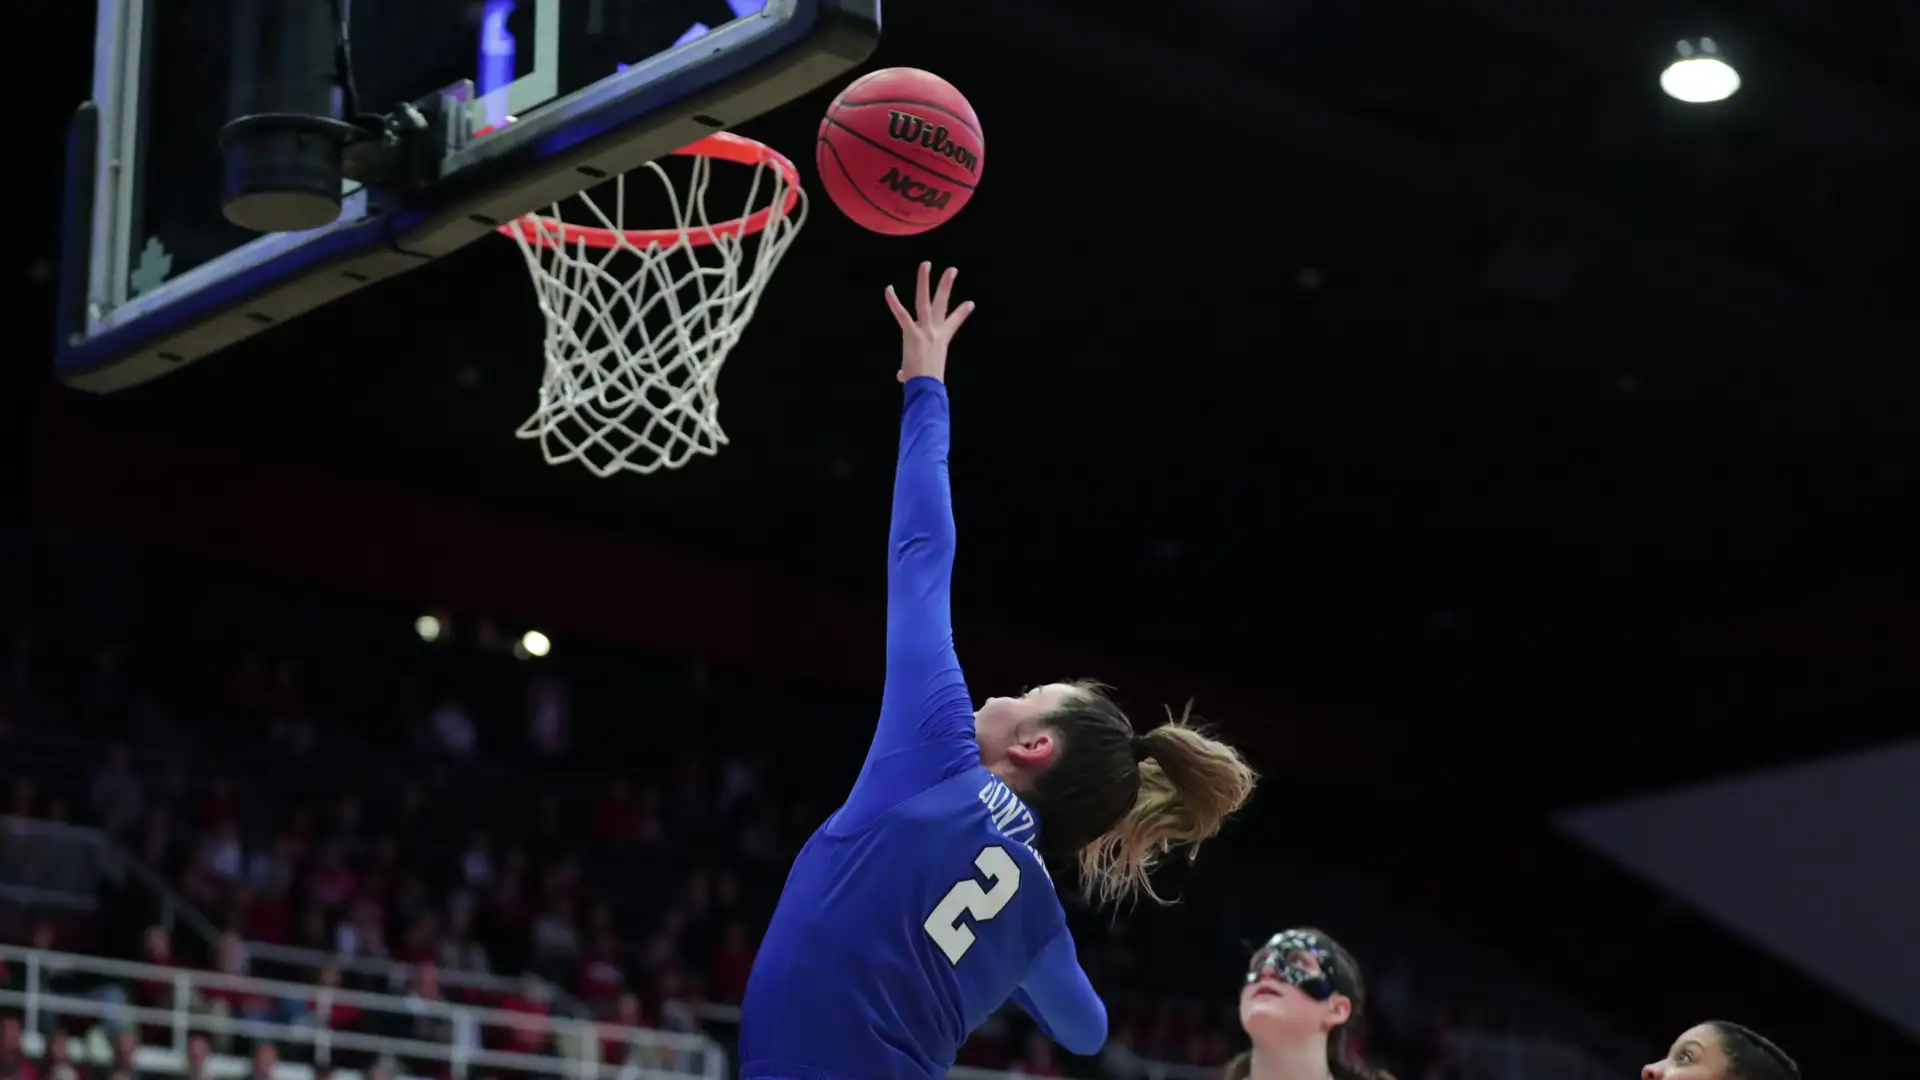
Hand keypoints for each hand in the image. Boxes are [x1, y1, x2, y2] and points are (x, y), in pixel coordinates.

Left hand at [885, 262, 974, 383]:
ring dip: (925, 281)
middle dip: (946, 285)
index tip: (970, 303)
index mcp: (941, 340)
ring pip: (925, 301)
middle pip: (941, 304)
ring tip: (926, 264)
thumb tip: (901, 376)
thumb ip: (908, 372)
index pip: (954, 322)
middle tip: (952, 269)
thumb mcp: (918, 374)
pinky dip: (894, 303)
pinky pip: (902, 315)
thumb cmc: (925, 385)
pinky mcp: (912, 335)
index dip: (962, 312)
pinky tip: (888, 289)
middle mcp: (935, 332)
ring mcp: (925, 331)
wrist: (928, 389)